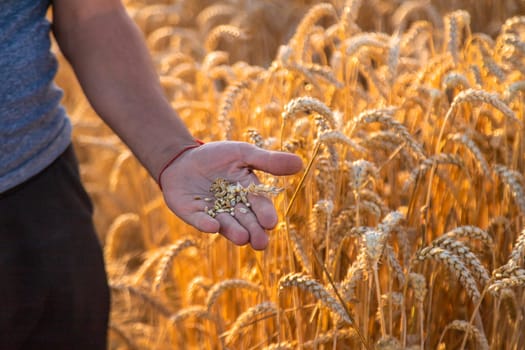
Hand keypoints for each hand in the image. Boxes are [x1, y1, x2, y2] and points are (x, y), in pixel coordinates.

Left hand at [159, 141, 302, 249]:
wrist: (183, 158)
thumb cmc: (218, 156)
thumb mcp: (244, 154)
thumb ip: (268, 161)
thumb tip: (300, 163)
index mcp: (248, 195)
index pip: (260, 206)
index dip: (265, 214)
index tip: (270, 222)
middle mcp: (233, 209)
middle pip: (246, 222)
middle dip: (253, 231)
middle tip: (261, 243)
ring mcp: (213, 214)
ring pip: (226, 225)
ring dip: (234, 232)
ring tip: (242, 238)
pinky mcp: (193, 215)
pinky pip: (200, 220)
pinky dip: (205, 224)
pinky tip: (212, 226)